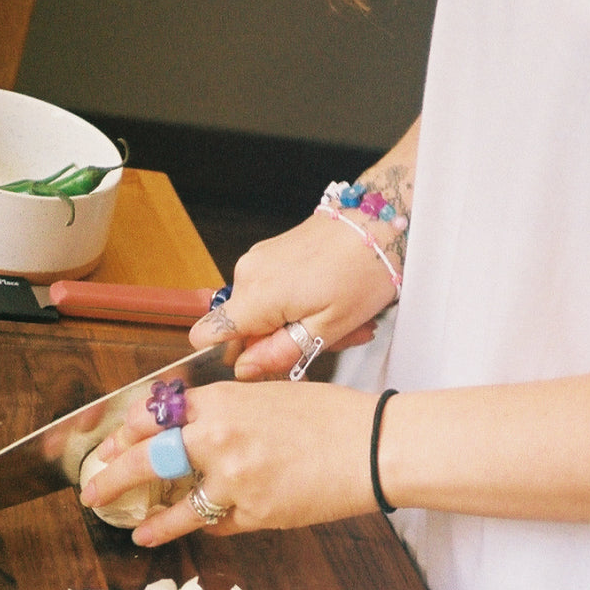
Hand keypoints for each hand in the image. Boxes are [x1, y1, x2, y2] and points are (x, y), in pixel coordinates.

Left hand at [79, 379, 378, 544]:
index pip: (153, 415)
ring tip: (135, 529)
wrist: (374, 447)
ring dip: (152, 522)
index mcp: (221, 399)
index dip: (125, 433)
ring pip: (177, 508)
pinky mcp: (256, 514)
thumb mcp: (269, 396)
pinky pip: (219, 523)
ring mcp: (235, 481)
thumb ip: (225, 410)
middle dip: (112, 478)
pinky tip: (197, 528)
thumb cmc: (331, 416)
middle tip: (93, 491)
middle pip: (147, 459)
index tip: (112, 444)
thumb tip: (188, 428)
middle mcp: (219, 438)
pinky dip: (209, 524)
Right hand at [189, 212, 397, 379]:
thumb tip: (245, 369)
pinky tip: (333, 303)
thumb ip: (280, 352)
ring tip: (340, 321)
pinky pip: (275, 293)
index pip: (207, 334)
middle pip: (245, 330)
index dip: (233, 356)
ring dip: (299, 325)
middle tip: (329, 341)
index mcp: (257, 295)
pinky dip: (301, 305)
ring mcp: (260, 260)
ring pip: (265, 313)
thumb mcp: (328, 327)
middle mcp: (248, 274)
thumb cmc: (364, 270)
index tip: (267, 360)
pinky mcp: (273, 254)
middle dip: (282, 343)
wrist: (382, 220)